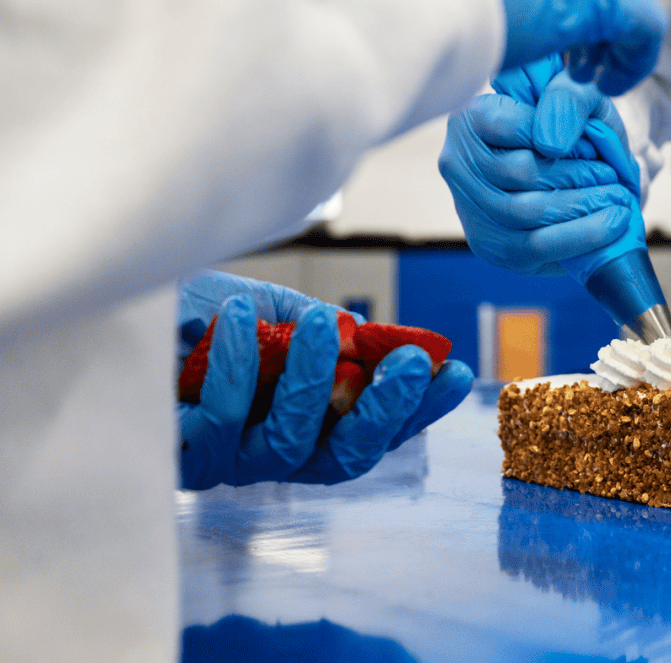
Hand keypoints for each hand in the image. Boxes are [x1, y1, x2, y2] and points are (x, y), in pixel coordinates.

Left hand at [176, 272, 473, 488]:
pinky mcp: (180, 456)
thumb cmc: (201, 316)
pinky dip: (237, 366)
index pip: (378, 429)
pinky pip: (222, 421)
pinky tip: (237, 318)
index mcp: (308, 423)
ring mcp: (230, 461)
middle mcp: (274, 454)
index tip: (455, 369)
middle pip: (345, 459)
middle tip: (409, 363)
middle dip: (385, 412)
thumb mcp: (275, 310)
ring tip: (314, 327)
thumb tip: (365, 339)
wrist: (120, 305)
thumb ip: (320, 328)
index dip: (420, 408)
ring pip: (289, 445)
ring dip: (310, 384)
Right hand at [439, 58, 640, 276]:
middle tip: (615, 179)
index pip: (515, 127)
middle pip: (521, 173)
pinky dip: (578, 236)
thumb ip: (568, 98)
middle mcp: (458, 162)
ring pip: (526, 212)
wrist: (573, 171)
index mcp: (472, 117)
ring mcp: (468, 207)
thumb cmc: (573, 127)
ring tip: (617, 201)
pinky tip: (610, 225)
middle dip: (578, 177)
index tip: (595, 148)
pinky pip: (533, 247)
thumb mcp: (578, 95)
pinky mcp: (487, 244)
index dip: (562, 140)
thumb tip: (553, 144)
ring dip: (582, 207)